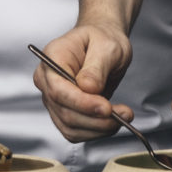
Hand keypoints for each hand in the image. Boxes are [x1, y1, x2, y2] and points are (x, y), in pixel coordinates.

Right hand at [32, 24, 132, 141]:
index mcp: (51, 58)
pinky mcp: (63, 113)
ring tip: (123, 116)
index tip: (107, 108)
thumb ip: (97, 67)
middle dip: (96, 119)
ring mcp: (53, 99)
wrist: (102, 45)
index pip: (58, 90)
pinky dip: (97, 131)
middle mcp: (47, 81)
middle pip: (64, 112)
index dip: (82, 103)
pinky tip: (113, 121)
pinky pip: (76, 132)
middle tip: (124, 114)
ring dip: (99, 128)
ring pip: (70, 126)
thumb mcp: (107, 46)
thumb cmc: (102, 39)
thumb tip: (88, 88)